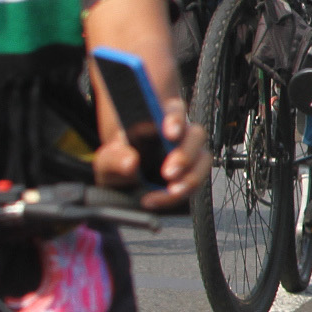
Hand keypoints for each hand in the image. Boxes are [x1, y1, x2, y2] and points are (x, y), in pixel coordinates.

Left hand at [93, 102, 209, 211]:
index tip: (170, 134)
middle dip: (185, 155)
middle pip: (196, 136)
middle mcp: (181, 133)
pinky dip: (183, 193)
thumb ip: (115, 158)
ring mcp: (191, 153)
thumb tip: (131, 163)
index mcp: (160, 118)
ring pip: (203, 160)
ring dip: (191, 177)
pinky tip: (160, 200)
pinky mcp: (193, 173)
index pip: (174, 110)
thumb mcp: (108, 158)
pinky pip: (197, 182)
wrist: (123, 178)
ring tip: (172, 192)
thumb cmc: (118, 160)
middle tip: (169, 173)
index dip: (175, 120)